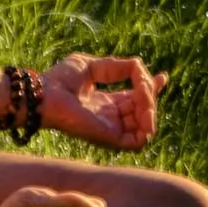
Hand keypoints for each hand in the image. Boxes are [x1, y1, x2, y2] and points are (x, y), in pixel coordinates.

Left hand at [37, 51, 160, 149]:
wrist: (44, 94)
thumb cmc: (60, 79)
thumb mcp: (93, 65)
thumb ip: (117, 66)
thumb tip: (140, 67)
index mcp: (105, 102)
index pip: (135, 100)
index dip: (151, 90)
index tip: (163, 77)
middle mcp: (110, 117)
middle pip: (144, 111)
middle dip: (151, 95)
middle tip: (145, 82)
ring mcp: (111, 129)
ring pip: (145, 126)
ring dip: (151, 109)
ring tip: (144, 95)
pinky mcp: (110, 138)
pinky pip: (139, 141)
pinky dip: (147, 124)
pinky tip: (143, 109)